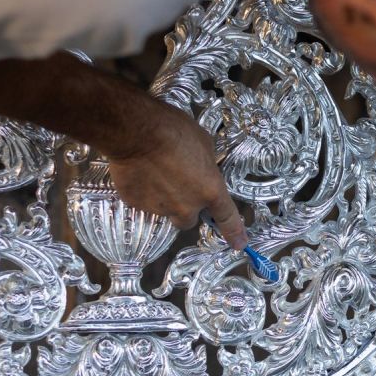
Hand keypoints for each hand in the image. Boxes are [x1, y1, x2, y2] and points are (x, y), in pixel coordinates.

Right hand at [107, 101, 247, 248]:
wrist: (136, 131)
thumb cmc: (174, 131)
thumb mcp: (204, 143)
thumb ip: (206, 164)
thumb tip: (202, 168)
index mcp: (210, 191)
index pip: (227, 217)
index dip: (234, 232)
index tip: (239, 244)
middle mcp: (187, 206)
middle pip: (189, 220)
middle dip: (186, 208)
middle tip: (178, 186)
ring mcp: (160, 208)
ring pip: (165, 211)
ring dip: (164, 198)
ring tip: (156, 172)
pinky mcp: (136, 204)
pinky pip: (143, 202)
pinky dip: (143, 191)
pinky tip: (141, 171)